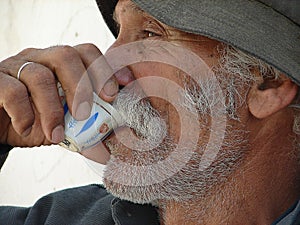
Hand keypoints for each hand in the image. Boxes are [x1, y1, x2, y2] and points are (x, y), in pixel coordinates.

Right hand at [0, 43, 118, 146]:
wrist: (0, 127)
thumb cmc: (36, 121)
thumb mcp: (65, 124)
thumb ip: (85, 127)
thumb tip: (110, 142)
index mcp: (62, 65)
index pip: (86, 52)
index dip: (103, 70)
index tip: (112, 96)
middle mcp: (40, 59)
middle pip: (66, 56)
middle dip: (81, 88)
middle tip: (84, 115)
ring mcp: (16, 67)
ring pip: (40, 76)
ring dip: (52, 110)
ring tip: (56, 134)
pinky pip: (12, 90)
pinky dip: (24, 113)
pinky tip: (27, 129)